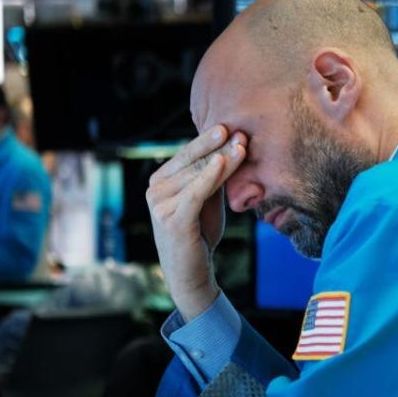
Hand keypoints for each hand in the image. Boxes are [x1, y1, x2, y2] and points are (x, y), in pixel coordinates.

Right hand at [146, 125, 246, 319]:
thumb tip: (232, 143)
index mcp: (161, 179)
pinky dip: (209, 176)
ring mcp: (160, 204)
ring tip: (241, 146)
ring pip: (196, 175)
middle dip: (216, 146)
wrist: (193, 271)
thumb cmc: (200, 231)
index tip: (230, 125)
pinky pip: (195, 192)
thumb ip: (213, 174)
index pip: (188, 154)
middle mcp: (155, 188)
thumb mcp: (208, 197)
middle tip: (236, 129)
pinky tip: (222, 162)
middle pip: (191, 162)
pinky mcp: (171, 218)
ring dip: (221, 159)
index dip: (208, 140)